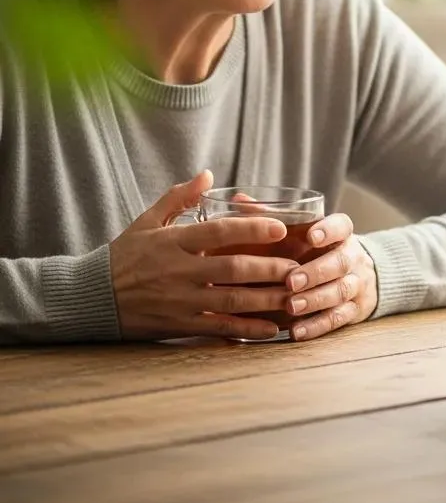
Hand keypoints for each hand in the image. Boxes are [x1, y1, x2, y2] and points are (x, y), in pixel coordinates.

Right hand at [110, 171, 298, 340]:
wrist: (90, 298)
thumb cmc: (124, 255)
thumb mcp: (147, 221)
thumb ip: (179, 197)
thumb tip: (208, 173)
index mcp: (174, 241)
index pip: (219, 232)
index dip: (251, 227)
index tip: (280, 227)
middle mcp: (179, 271)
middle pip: (232, 268)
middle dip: (269, 268)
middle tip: (297, 266)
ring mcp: (180, 301)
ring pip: (230, 300)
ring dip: (265, 299)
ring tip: (294, 294)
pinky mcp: (179, 325)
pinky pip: (218, 329)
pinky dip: (246, 329)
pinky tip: (271, 328)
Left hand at [284, 212, 378, 341]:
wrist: (354, 276)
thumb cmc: (314, 252)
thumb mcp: (299, 234)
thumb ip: (271, 218)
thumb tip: (238, 200)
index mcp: (340, 235)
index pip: (342, 226)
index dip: (329, 230)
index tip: (311, 236)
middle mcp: (352, 257)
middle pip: (341, 261)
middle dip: (316, 271)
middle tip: (291, 281)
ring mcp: (356, 284)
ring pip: (341, 290)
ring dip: (316, 299)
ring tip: (291, 307)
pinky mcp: (353, 309)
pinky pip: (339, 318)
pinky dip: (318, 325)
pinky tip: (297, 332)